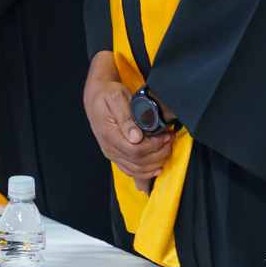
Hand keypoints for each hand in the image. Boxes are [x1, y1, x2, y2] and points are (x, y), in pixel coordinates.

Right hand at [83, 52, 172, 185]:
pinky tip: (157, 169)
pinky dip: (145, 172)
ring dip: (155, 163)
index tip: (166, 136)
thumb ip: (126, 117)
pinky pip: (129, 170)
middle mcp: (109, 148)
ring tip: (167, 149)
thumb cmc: (108, 94)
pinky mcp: (113, 155)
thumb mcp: (117, 98)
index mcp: (109, 134)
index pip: (136, 150)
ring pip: (136, 168)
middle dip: (159, 153)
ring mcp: (110, 153)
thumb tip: (136, 137)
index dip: (155, 147)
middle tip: (170, 140)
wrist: (95, 97)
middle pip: (138, 162)